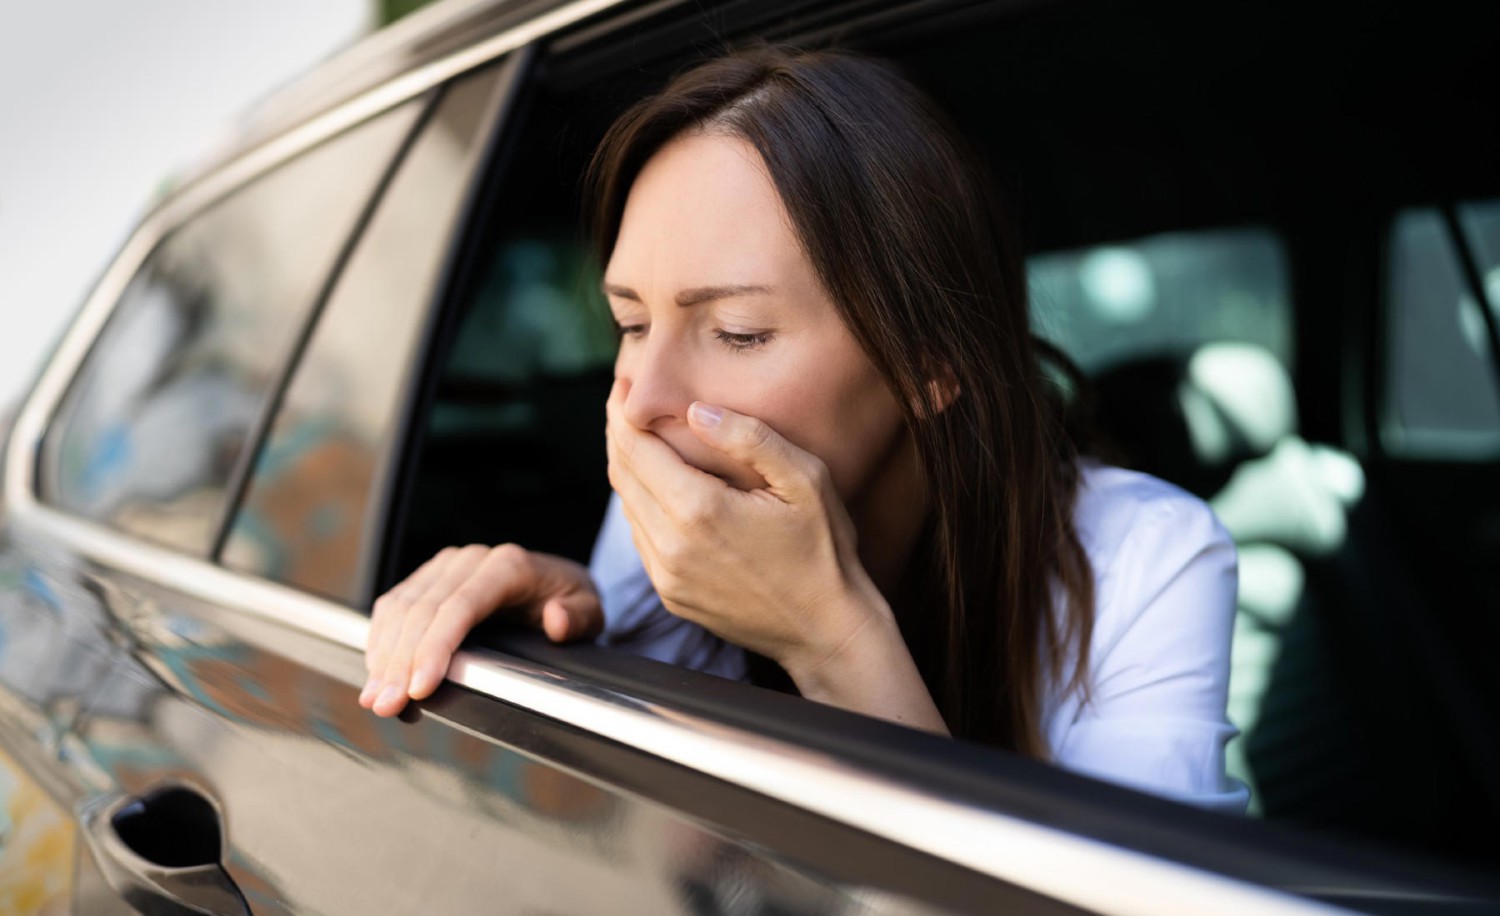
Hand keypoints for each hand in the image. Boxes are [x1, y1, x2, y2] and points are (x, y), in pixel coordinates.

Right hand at [360, 545, 601, 716]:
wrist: (556, 581)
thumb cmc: (570, 599)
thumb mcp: (590, 610)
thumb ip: (578, 617)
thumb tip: (556, 619)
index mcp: (508, 566)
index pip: (459, 606)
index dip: (434, 648)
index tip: (419, 687)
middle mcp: (471, 560)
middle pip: (422, 611)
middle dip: (400, 662)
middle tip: (387, 705)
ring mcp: (446, 567)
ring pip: (401, 608)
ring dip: (383, 656)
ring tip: (375, 698)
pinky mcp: (429, 577)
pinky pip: (394, 605)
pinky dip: (381, 640)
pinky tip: (377, 672)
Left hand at [605, 378, 886, 679]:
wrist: (827, 630)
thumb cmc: (825, 551)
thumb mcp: (805, 480)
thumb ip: (749, 438)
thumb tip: (696, 410)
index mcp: (699, 510)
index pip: (635, 447)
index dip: (621, 412)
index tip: (621, 385)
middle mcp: (671, 546)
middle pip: (621, 474)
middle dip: (618, 433)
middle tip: (622, 402)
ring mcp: (667, 576)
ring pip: (627, 507)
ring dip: (627, 470)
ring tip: (639, 439)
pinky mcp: (671, 596)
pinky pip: (642, 539)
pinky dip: (642, 506)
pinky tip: (660, 488)